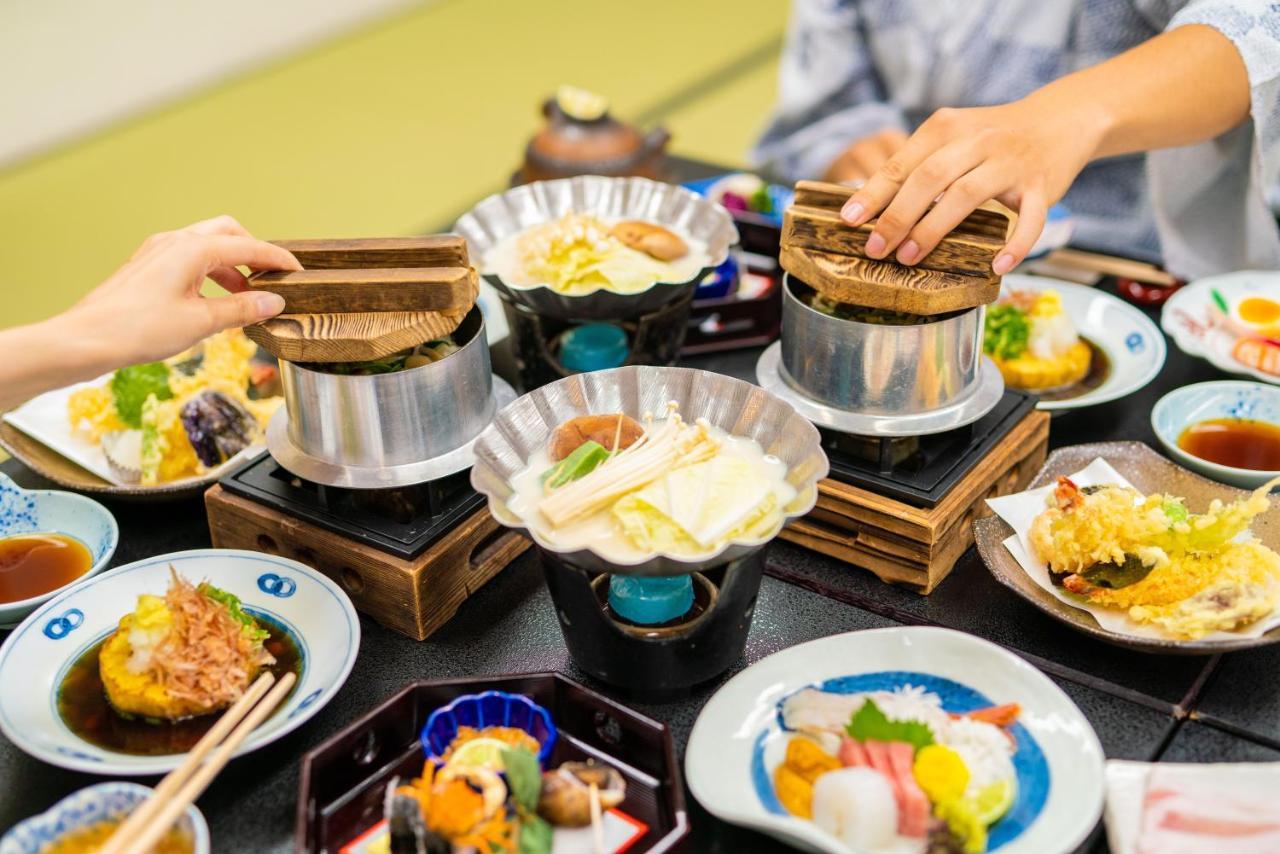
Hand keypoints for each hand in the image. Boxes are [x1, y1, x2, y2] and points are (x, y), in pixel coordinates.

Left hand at [64, 215, 300, 364]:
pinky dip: (209, 272)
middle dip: (253, 252)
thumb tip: (273, 302)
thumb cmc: (138, 328)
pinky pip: (188, 259)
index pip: (247, 246)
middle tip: (272, 277)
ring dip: (231, 265)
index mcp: (192, 249)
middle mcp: (174, 242)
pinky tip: (214, 299)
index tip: (297, 270)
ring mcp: (157, 252)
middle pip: (227, 233)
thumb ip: (242, 309)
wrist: (87, 339)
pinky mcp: (147, 266)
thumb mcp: (201, 322)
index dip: (276, 259)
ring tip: (246, 296)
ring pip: (207, 246)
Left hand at [838, 99, 1102, 273]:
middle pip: (929, 178)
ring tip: (908, 258)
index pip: (902, 163)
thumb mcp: (952, 137)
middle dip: (897, 217)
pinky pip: (1030, 220)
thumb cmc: (992, 137)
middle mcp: (978, 140)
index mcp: (947, 127)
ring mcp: (1011, 162)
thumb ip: (918, 164)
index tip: (849, 221)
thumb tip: (871, 205)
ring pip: (967, 195)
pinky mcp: (1043, 185)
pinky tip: (995, 265)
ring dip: (934, 229)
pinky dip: (1014, 245)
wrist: (1061, 119)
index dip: (873, 193)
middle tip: (876, 249)